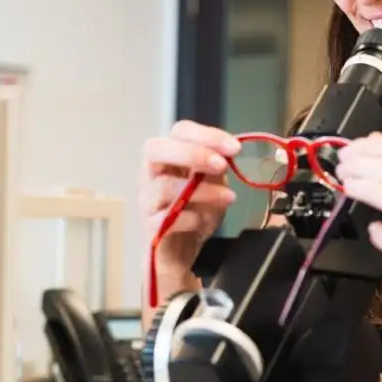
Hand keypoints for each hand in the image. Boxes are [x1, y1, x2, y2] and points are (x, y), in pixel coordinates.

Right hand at [138, 119, 239, 274]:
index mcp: (169, 156)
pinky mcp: (149, 226)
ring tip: (228, 198)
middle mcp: (151, 173)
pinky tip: (205, 220)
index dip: (207, 135)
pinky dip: (188, 217)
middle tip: (221, 166)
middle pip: (155, 149)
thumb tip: (229, 150)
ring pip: (164, 186)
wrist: (182, 250)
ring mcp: (147, 199)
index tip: (234, 149)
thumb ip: (217, 165)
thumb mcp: (213, 183)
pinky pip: (164, 218)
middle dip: (191, 153)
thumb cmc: (197, 209)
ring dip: (201, 191)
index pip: (180, 131)